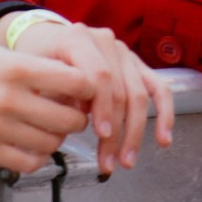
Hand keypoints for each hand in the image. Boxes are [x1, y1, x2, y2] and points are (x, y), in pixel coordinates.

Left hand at [0, 16, 174, 173]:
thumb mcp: (37, 74)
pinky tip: (163, 138)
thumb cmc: (39, 61)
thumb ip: (56, 92)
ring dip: (136, 132)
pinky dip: (165, 113)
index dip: (103, 106)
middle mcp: (105, 41)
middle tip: (108, 163)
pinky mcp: (137, 64)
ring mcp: (124, 52)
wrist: (45, 40)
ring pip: (140, 94)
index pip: (100, 74)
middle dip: (118, 131)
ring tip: (126, 161)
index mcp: (78, 38)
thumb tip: (79, 117)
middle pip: (121, 89)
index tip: (100, 135)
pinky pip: (158, 87)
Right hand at [0, 39, 99, 172]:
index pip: (77, 83)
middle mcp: (10, 99)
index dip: (88, 90)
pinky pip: (28, 163)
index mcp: (18, 68)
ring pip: (52, 144)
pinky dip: (38, 157)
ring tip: (48, 128)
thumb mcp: (2, 54)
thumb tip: (75, 86)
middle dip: (78, 118)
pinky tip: (33, 144)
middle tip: (72, 114)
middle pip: (70, 120)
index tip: (87, 92)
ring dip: (58, 138)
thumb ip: (37, 70)